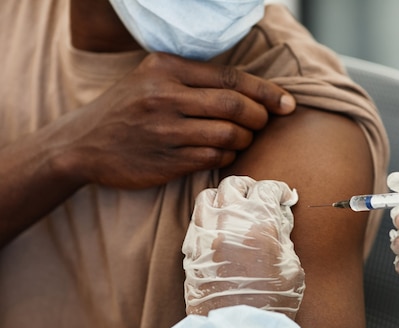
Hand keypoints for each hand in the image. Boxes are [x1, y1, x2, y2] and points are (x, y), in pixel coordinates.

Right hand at [54, 52, 295, 188]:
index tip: (287, 104)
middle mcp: (165, 97)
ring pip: (230, 134)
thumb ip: (194, 80)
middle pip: (236, 106)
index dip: (267, 92)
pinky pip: (215, 157)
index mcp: (166, 69)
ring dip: (245, 139)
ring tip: (241, 139)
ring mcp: (166, 131)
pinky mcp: (167, 160)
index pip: (231, 78)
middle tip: (263, 123)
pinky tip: (223, 152)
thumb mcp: (152, 79)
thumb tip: (252, 92)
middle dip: (261, 117)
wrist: (83, 144)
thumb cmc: (127, 110)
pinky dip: (228, 155)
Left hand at [182, 176, 304, 319]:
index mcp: (260, 221)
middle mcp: (230, 220)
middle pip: (234, 185)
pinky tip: (218, 229)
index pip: (267, 189)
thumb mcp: (291, 265)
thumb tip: (278, 217)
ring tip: (233, 207)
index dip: (279, 190)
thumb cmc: (273, 300)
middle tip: (258, 196)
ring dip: (223, 197)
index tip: (284, 197)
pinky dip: (208, 218)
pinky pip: (196, 221)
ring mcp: (206, 233)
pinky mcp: (191, 250)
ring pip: (208, 196)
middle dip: (249, 187)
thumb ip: (283, 235)